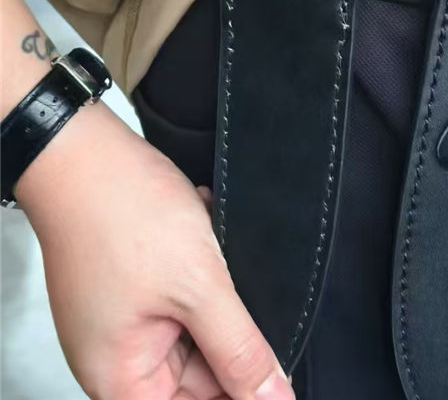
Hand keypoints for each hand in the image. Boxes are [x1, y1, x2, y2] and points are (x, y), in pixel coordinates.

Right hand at [16, 102, 293, 399]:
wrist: (90, 153)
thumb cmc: (123, 216)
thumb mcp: (199, 288)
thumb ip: (239, 349)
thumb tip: (273, 397)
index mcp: (124, 379)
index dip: (240, 391)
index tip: (276, 372)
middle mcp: (123, 356)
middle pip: (203, 372)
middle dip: (232, 329)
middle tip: (238, 290)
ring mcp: (131, 317)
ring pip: (201, 325)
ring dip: (219, 292)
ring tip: (213, 256)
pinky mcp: (141, 284)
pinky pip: (190, 292)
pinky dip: (207, 269)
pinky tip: (206, 237)